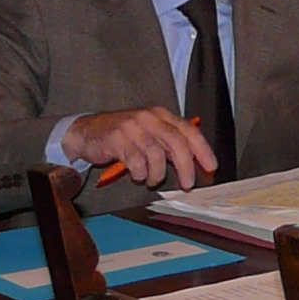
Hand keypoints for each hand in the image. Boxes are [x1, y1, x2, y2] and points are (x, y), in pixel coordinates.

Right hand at [66, 106, 216, 189]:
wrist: (86, 132)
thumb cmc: (122, 136)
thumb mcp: (149, 134)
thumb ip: (169, 144)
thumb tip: (193, 164)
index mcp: (161, 115)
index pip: (189, 130)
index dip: (203, 150)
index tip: (211, 166)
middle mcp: (149, 118)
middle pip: (177, 143)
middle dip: (186, 168)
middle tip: (187, 184)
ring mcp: (133, 127)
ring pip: (156, 156)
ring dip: (157, 174)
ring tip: (151, 179)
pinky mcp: (117, 139)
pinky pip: (137, 163)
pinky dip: (139, 174)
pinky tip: (137, 175)